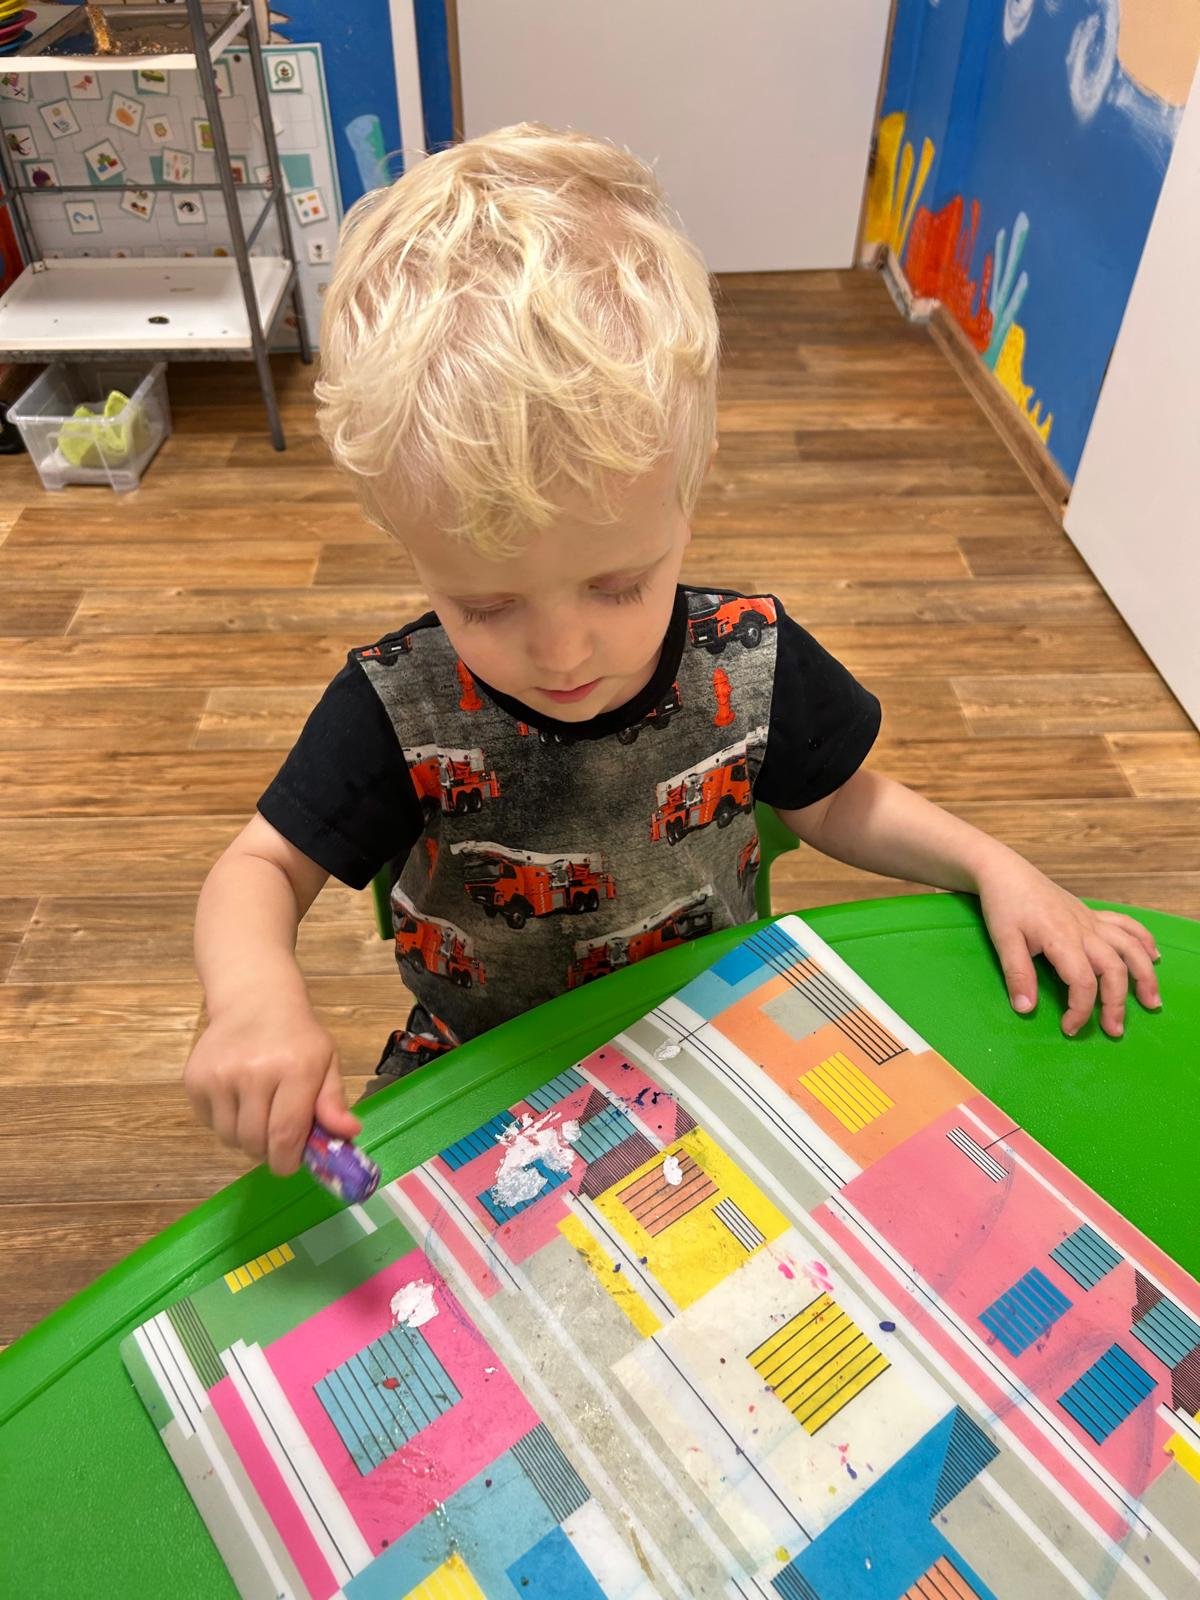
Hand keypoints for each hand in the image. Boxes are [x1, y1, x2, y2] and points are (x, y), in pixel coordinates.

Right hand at [183, 1000, 359, 1173]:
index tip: (290, 1163)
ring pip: (230, 1138)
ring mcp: (219, 1076)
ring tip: (258, 1113)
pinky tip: (238, 1099)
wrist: (254, 999)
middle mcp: (254, 1072)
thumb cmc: (296, 1037)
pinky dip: (225, 1122)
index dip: (287, 1160)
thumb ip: (333, 1101)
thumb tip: (348, 1133)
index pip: (285, 1135)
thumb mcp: (326, 1061)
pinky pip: (209, 1123)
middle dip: (268, 1151)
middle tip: (277, 1137)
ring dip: (245, 1138)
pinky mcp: (194, 1079)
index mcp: (295, 1069)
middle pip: (254, 1142)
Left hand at [977, 859, 1160, 1037]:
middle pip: (1113, 969)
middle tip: (1114, 1030)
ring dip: (1145, 974)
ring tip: (1151, 1001)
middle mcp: (1084, 929)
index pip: (1083, 982)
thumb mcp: (1004, 940)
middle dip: (1117, 1003)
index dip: (1081, 1010)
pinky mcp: (1092, 913)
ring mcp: (1091, 920)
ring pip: (1129, 947)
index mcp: (1062, 938)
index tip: (1068, 1027)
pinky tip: (1154, 956)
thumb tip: (1026, 1009)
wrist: (1006, 872)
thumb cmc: (1004, 905)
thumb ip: (1017, 974)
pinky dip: (1143, 940)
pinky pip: (1126, 925)